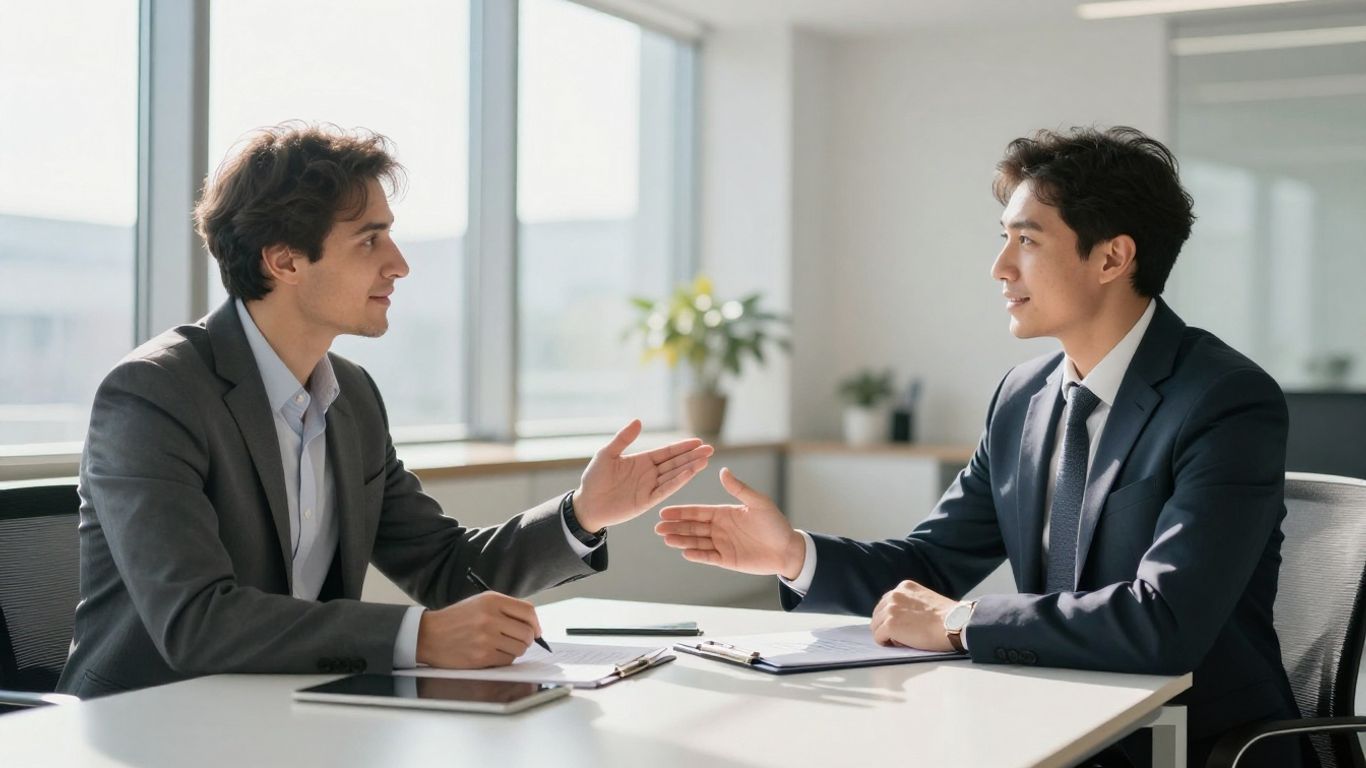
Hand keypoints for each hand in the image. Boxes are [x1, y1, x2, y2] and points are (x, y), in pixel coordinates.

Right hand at [415, 591, 543, 668]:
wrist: (429, 635)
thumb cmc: (456, 619)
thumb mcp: (480, 602)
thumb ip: (506, 608)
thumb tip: (532, 624)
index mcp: (492, 600)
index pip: (528, 611)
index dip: (536, 623)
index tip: (536, 630)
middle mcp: (490, 617)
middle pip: (527, 632)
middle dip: (528, 639)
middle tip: (519, 641)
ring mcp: (486, 638)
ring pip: (520, 648)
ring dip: (516, 650)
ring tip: (503, 646)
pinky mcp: (481, 656)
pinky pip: (507, 660)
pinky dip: (505, 659)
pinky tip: (493, 653)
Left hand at [572, 419, 714, 531]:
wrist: (586, 504)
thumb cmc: (594, 479)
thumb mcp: (607, 454)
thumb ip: (623, 439)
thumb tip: (638, 420)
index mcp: (642, 461)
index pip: (667, 452)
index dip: (682, 447)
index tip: (698, 441)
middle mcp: (649, 474)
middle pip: (675, 463)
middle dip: (692, 456)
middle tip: (710, 449)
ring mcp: (649, 488)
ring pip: (674, 476)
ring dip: (690, 468)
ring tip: (705, 460)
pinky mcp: (647, 501)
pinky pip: (665, 490)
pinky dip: (678, 482)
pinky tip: (690, 474)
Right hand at [655, 467, 806, 578]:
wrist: (788, 549)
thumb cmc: (775, 523)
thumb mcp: (758, 503)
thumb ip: (739, 489)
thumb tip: (722, 471)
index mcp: (724, 513)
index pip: (697, 512)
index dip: (681, 512)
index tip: (664, 512)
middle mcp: (719, 529)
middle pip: (692, 527)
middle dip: (675, 527)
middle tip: (657, 528)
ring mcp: (722, 545)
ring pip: (696, 542)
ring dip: (681, 540)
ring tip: (666, 539)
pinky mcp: (727, 560)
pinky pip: (708, 557)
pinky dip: (697, 555)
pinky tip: (685, 552)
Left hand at [870, 580, 956, 651]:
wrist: (955, 623)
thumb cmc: (947, 617)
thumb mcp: (926, 599)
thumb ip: (911, 603)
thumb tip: (901, 617)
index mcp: (904, 587)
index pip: (886, 602)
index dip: (892, 616)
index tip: (901, 625)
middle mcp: (895, 594)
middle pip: (878, 613)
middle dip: (886, 625)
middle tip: (901, 635)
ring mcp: (891, 610)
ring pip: (876, 626)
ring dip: (887, 634)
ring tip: (905, 639)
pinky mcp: (890, 625)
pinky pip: (878, 637)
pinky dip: (886, 643)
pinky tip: (901, 644)